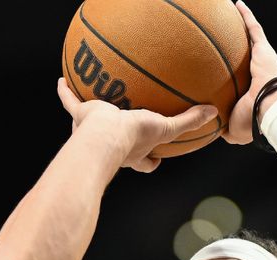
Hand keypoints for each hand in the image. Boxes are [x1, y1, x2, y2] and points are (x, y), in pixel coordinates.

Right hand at [56, 78, 217, 172]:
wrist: (105, 136)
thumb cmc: (135, 137)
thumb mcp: (167, 129)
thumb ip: (189, 122)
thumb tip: (214, 114)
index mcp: (134, 152)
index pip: (146, 163)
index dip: (151, 162)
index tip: (157, 158)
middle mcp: (114, 146)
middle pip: (120, 146)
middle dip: (123, 140)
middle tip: (126, 129)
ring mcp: (94, 132)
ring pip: (93, 127)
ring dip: (90, 118)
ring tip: (92, 104)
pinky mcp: (80, 117)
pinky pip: (71, 103)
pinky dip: (66, 93)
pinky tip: (62, 80)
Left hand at [222, 0, 276, 144]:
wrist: (269, 109)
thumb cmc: (252, 121)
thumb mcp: (233, 129)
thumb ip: (225, 128)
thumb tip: (216, 130)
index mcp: (252, 94)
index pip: (240, 83)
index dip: (232, 79)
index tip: (219, 75)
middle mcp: (257, 75)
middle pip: (244, 58)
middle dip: (236, 50)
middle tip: (222, 42)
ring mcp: (262, 61)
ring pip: (250, 40)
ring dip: (241, 26)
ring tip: (229, 16)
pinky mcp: (264, 50)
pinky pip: (254, 29)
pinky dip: (246, 16)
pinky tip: (237, 5)